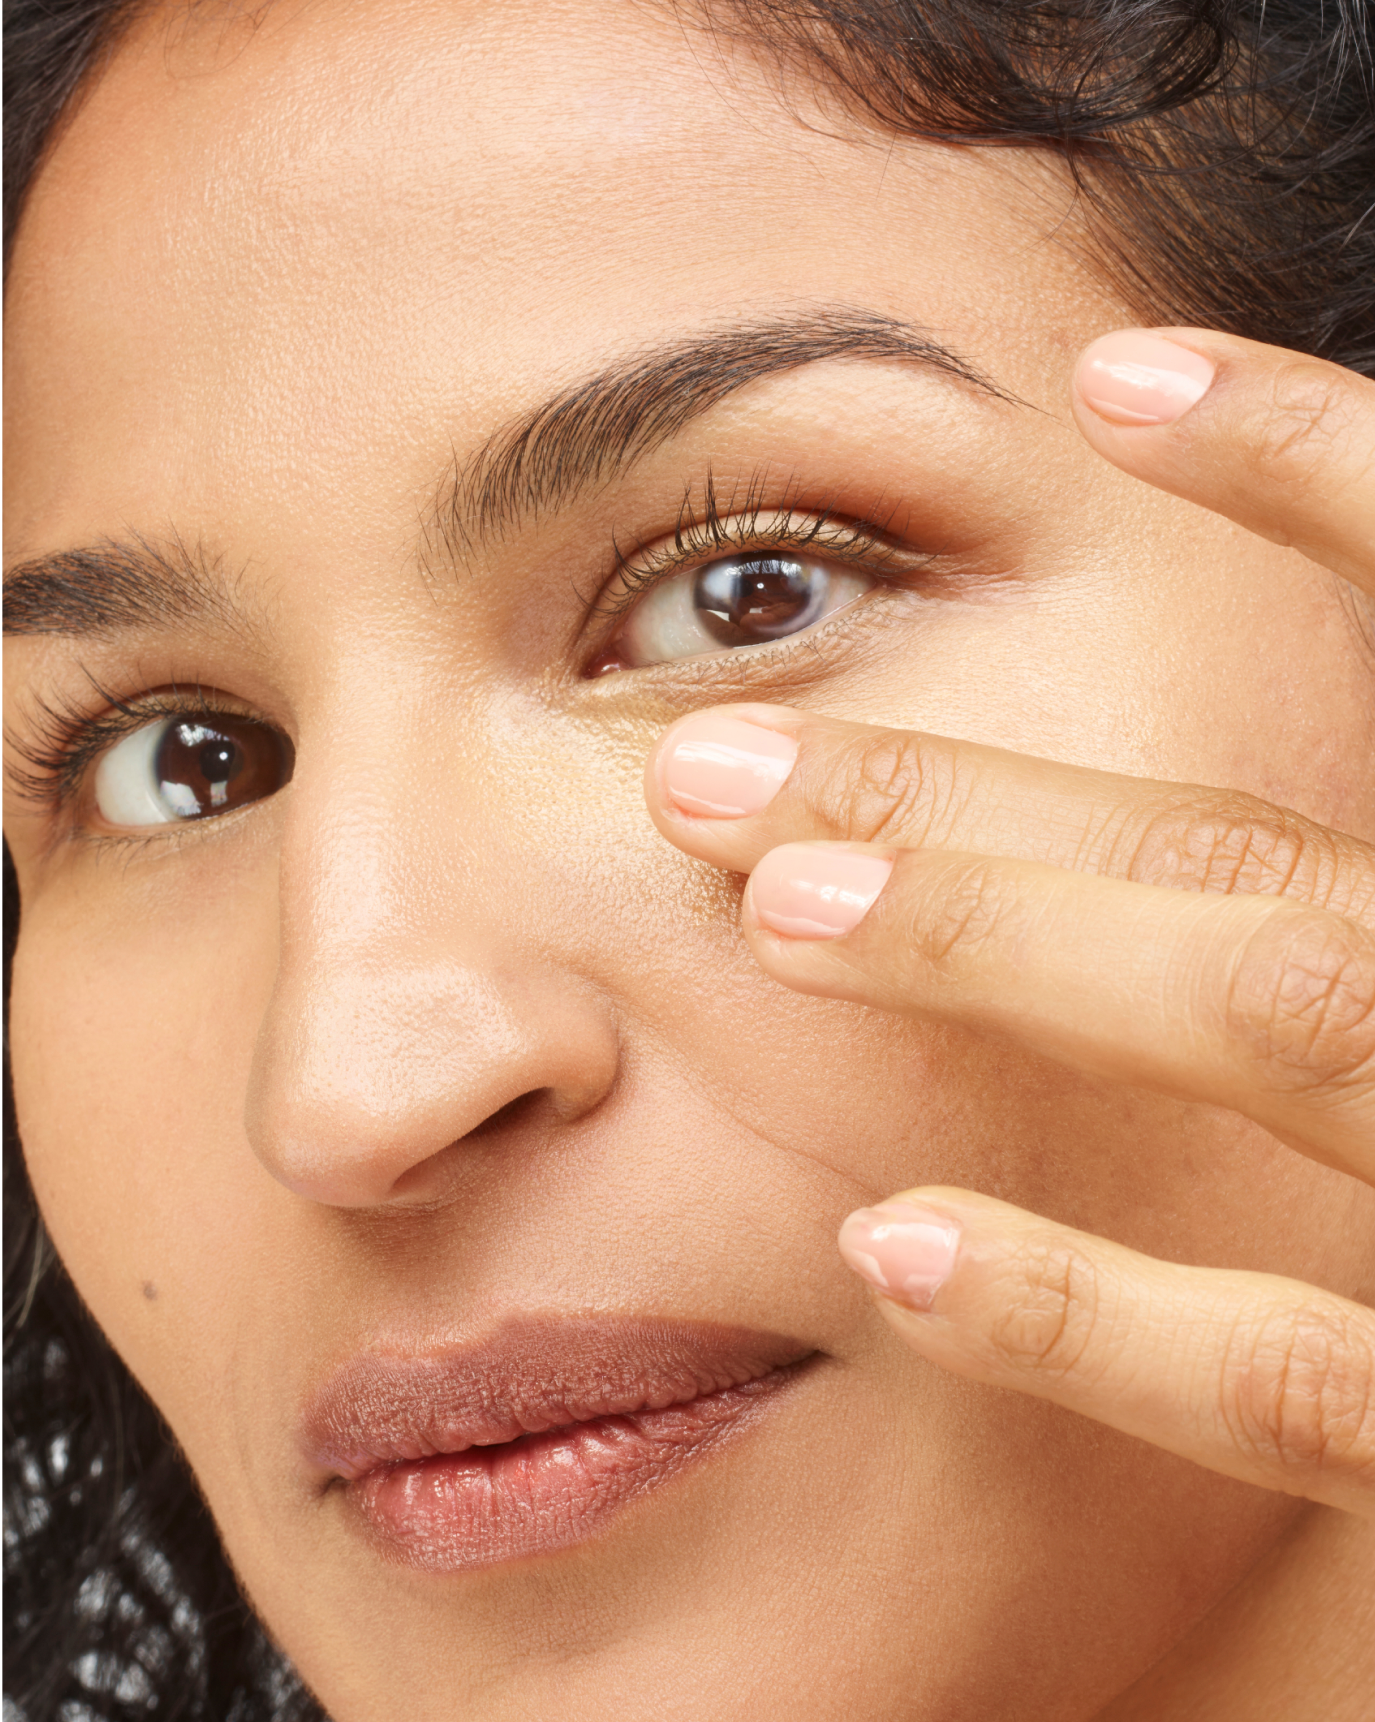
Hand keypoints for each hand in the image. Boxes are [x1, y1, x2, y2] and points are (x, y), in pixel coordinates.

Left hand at [643, 329, 1374, 1517]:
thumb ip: (1324, 877)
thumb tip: (1137, 814)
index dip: (1325, 467)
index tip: (1111, 377)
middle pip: (1267, 859)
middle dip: (979, 804)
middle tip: (711, 770)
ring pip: (1292, 1015)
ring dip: (1012, 943)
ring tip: (772, 903)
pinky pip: (1304, 1378)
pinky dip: (1097, 1309)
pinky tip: (894, 1254)